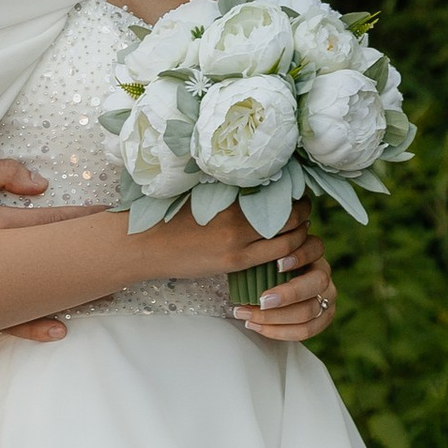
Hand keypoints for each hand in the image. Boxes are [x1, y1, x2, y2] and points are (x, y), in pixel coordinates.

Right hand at [0, 154, 95, 344]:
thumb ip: (1, 171)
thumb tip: (40, 185)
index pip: (51, 224)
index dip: (84, 220)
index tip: (109, 215)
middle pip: (54, 265)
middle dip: (89, 260)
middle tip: (123, 256)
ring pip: (39, 296)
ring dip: (74, 295)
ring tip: (107, 293)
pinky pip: (8, 323)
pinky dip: (34, 329)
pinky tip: (58, 331)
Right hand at [141, 196, 339, 343]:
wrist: (143, 242)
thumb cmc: (168, 215)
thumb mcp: (201, 195)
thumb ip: (229, 192)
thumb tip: (255, 186)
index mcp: (230, 193)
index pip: (277, 189)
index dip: (293, 190)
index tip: (295, 191)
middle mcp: (238, 215)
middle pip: (290, 213)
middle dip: (303, 212)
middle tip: (303, 210)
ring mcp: (238, 240)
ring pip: (289, 237)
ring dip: (300, 234)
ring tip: (298, 230)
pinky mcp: (234, 261)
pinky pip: (276, 257)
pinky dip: (288, 253)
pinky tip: (286, 251)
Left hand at [232, 226, 338, 345]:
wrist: (268, 290)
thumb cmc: (260, 267)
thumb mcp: (261, 256)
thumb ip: (260, 251)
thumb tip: (244, 253)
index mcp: (313, 252)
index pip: (315, 248)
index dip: (300, 256)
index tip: (277, 264)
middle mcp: (323, 274)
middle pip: (317, 283)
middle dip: (288, 294)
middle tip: (261, 300)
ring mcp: (327, 298)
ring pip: (309, 311)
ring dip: (275, 317)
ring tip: (246, 315)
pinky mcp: (323, 319)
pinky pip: (305, 331)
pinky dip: (278, 331)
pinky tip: (254, 325)